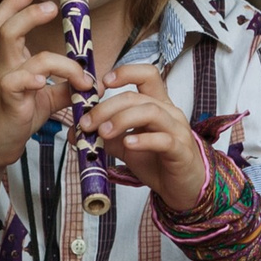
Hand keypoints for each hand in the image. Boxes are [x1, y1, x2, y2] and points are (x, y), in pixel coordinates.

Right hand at [0, 0, 95, 169]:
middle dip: (28, 13)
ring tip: (75, 66)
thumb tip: (89, 80)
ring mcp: (5, 81)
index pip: (5, 23)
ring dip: (52, 56)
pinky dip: (31, 79)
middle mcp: (6, 66)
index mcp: (13, 61)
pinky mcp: (8, 100)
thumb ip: (64, 86)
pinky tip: (44, 84)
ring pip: (18, 52)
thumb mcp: (45, 100)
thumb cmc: (15, 119)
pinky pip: (16, 82)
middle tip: (51, 6)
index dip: (15, 4)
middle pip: (5, 27)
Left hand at [91, 63, 207, 209]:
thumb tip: (76, 132)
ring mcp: (177, 130)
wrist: (183, 187)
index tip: (102, 83)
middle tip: (87, 122)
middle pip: (136, 97)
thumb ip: (105, 135)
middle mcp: (169, 112)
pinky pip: (163, 139)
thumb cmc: (157, 161)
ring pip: (150, 112)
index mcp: (157, 104)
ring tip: (102, 132)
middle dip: (107, 107)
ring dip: (121, 119)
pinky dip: (143, 140)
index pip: (147, 75)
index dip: (125, 73)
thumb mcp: (126, 145)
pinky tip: (128, 144)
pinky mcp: (181, 150)